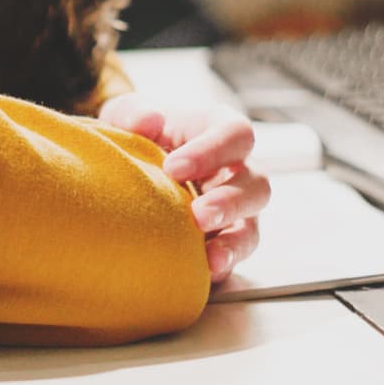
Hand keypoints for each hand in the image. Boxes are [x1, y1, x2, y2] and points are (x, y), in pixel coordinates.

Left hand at [98, 92, 269, 282]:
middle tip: (198, 214)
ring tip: (209, 256)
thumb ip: (132, 112)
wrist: (129, 166)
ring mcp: (235, 209)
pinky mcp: (223, 240)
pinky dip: (222, 264)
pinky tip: (203, 273)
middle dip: (230, 201)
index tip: (174, 167)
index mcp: (218, 130)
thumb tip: (148, 119)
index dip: (212, 150)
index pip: (235, 134)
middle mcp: (236, 170)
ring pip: (253, 225)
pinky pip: (234, 256)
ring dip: (234, 241)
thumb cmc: (136, 133)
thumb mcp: (126, 114)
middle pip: (257, 184)